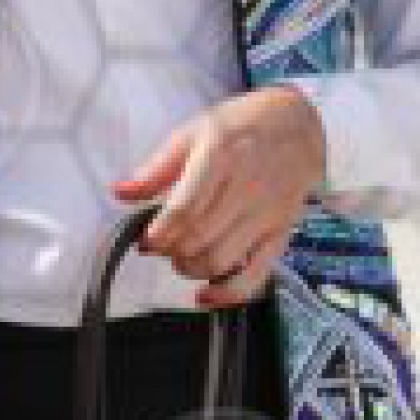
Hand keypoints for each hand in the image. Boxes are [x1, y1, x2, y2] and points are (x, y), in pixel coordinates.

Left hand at [111, 86, 327, 305]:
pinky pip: (257, 275)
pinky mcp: (282, 232)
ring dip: (191, 269)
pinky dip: (228, 294)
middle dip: (170, 251)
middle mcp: (247, 186)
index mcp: (220, 156)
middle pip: (200, 238)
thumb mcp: (193, 133)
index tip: (146, 240)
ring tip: (182, 256)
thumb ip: (156, 168)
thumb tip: (121, 193)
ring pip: (222, 260)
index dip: (159, 233)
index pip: (185, 208)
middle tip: (161, 245)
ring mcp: (267, 212)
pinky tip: (206, 295)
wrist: (298, 123)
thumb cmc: (241, 127)